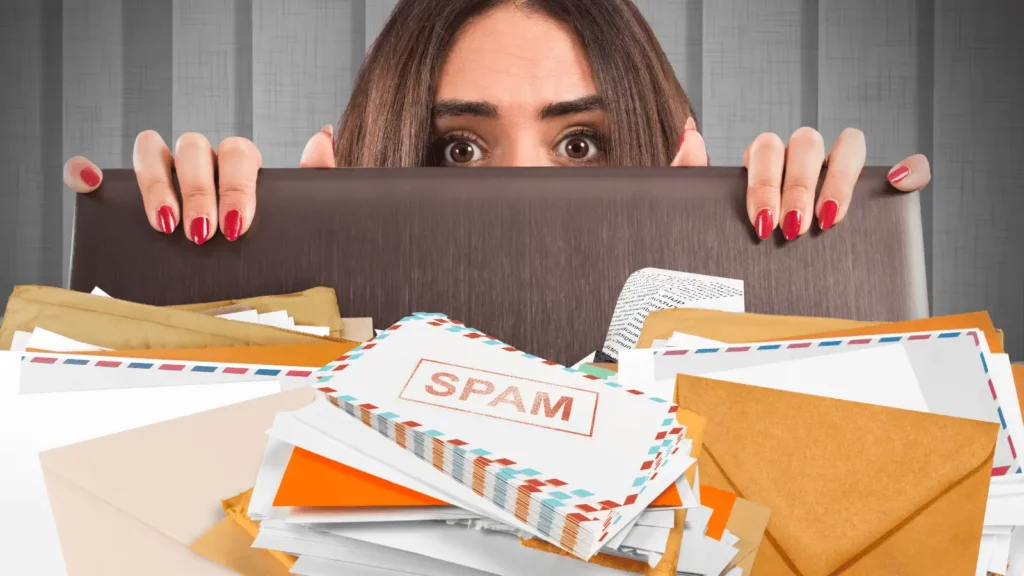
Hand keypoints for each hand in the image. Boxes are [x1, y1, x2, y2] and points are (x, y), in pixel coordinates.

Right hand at [63, 125, 337, 243]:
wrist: (256, 287)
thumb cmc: (270, 243)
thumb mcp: (300, 217)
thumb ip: (316, 179)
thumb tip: (322, 136)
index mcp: (240, 165)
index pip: (238, 153)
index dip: (237, 186)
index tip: (237, 225)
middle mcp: (200, 162)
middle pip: (195, 148)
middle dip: (199, 190)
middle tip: (204, 232)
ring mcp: (162, 173)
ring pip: (151, 149)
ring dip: (156, 183)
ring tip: (166, 225)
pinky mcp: (123, 193)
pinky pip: (100, 172)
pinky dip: (88, 172)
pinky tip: (89, 183)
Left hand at [672, 122, 931, 240]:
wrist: (741, 282)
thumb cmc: (727, 243)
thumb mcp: (700, 212)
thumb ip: (688, 174)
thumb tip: (691, 133)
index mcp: (761, 162)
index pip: (765, 147)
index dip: (765, 182)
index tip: (762, 223)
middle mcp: (800, 160)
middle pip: (805, 143)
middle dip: (798, 187)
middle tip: (791, 229)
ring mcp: (837, 171)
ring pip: (849, 143)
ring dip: (840, 178)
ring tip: (829, 219)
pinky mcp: (875, 190)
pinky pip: (900, 166)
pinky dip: (907, 168)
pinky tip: (897, 182)